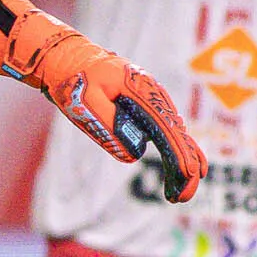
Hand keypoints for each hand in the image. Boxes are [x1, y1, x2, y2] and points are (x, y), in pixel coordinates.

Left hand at [0, 0, 205, 201]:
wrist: (68, 58)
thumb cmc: (74, 80)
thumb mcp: (84, 103)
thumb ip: (108, 126)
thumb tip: (135, 153)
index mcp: (141, 90)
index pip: (166, 128)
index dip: (178, 154)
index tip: (187, 176)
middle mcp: (154, 94)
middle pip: (178, 133)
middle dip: (186, 166)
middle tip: (182, 198)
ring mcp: (153, 99)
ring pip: (175, 134)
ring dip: (181, 163)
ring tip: (179, 195)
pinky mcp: (146, 107)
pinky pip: (166, 131)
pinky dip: (174, 152)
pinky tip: (180, 172)